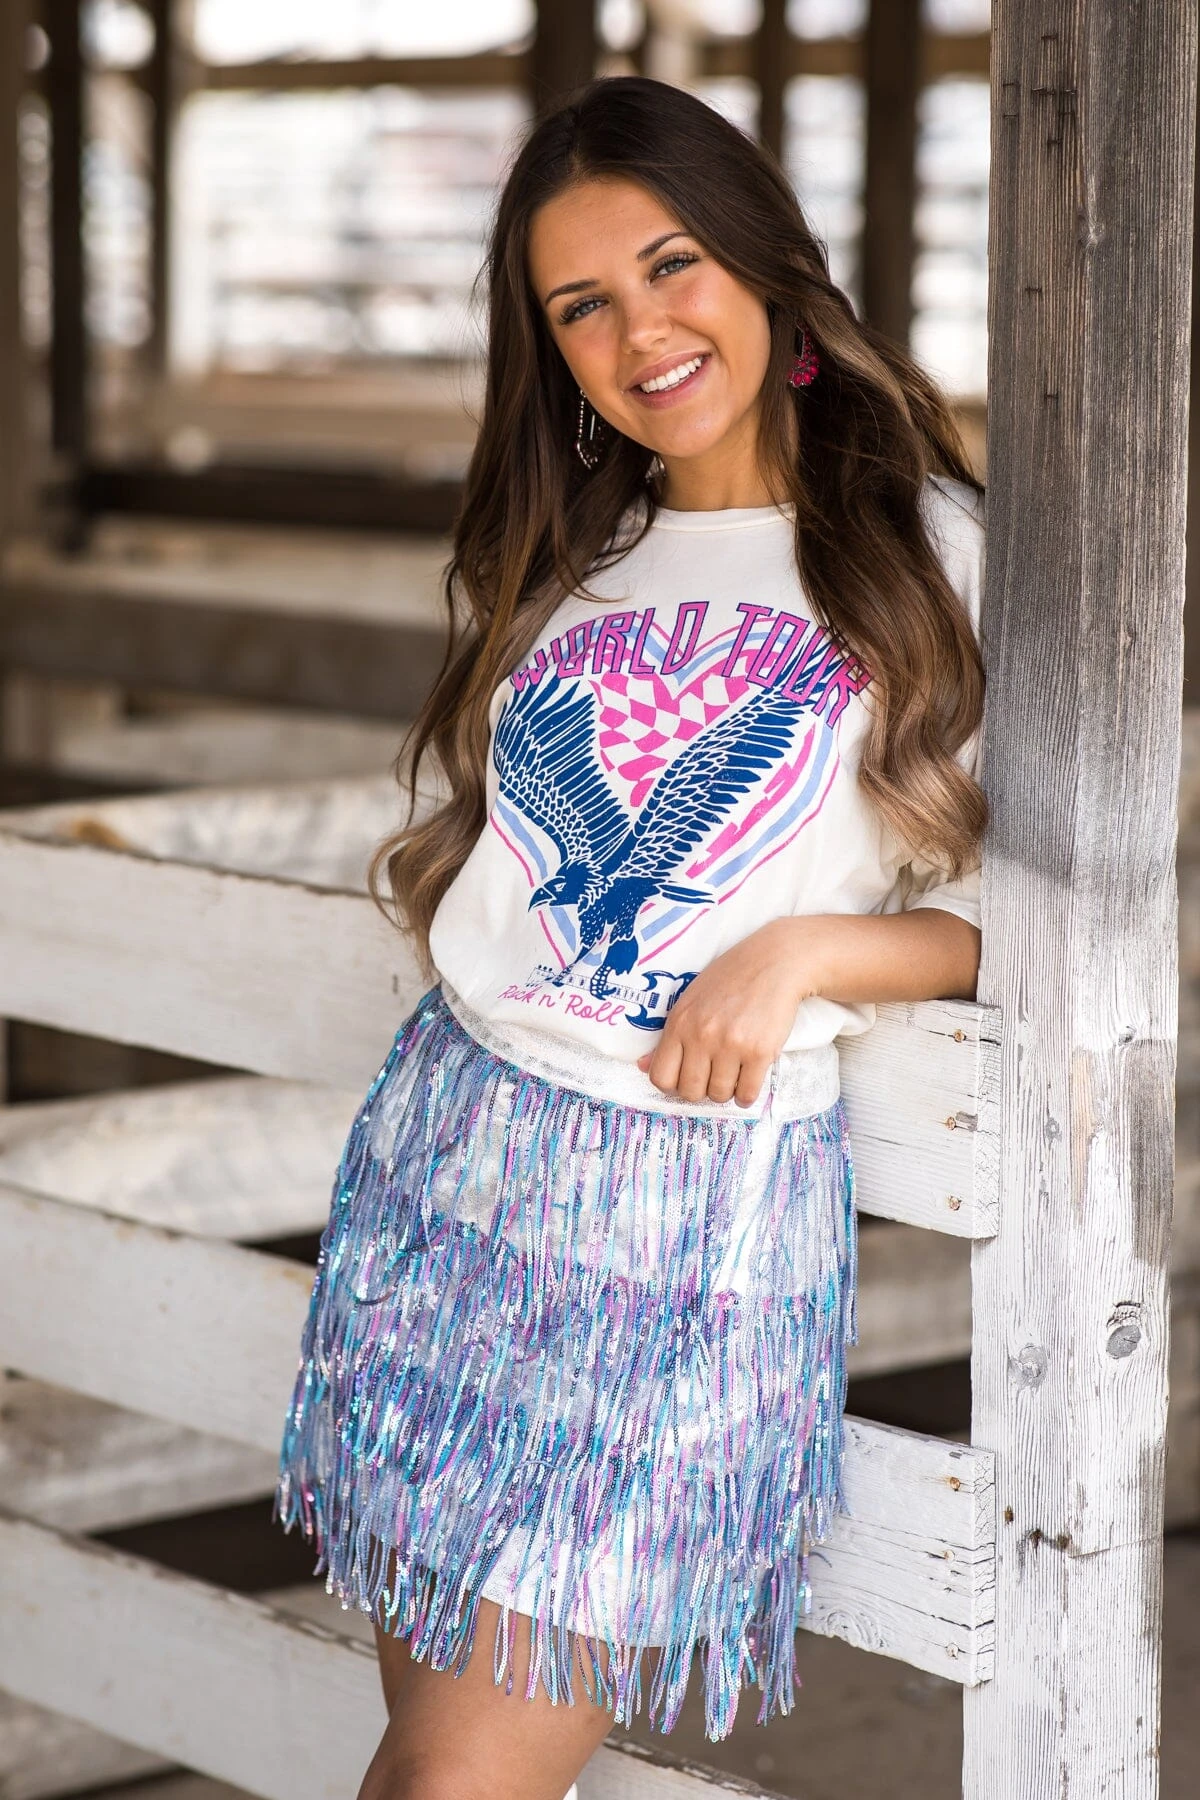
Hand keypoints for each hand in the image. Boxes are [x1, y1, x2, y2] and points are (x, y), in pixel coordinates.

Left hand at [636, 919, 814, 1106]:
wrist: (774, 963)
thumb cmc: (730, 980)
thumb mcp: (690, 1000)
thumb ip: (669, 1035)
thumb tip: (643, 1066)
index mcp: (679, 1022)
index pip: (661, 1077)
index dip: (672, 1086)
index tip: (686, 1080)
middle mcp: (701, 1035)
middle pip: (690, 1092)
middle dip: (701, 1091)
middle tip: (712, 1078)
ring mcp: (731, 1045)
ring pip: (719, 1095)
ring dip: (726, 1092)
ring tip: (733, 1075)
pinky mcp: (759, 1052)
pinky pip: (746, 1094)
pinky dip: (746, 1096)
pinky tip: (748, 1081)